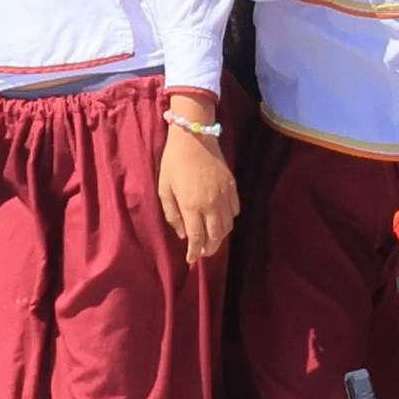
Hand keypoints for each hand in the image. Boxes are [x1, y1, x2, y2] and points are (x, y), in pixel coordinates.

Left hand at [157, 116, 235, 260]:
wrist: (194, 138)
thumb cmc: (173, 163)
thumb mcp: (164, 189)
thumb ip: (172, 214)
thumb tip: (183, 234)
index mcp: (191, 206)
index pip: (197, 238)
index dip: (195, 252)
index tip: (191, 260)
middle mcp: (211, 205)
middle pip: (215, 236)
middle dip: (209, 249)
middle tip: (203, 253)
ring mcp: (224, 196)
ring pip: (228, 226)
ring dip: (220, 237)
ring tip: (212, 240)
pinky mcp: (232, 187)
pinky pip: (235, 211)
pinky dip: (229, 220)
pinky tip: (221, 220)